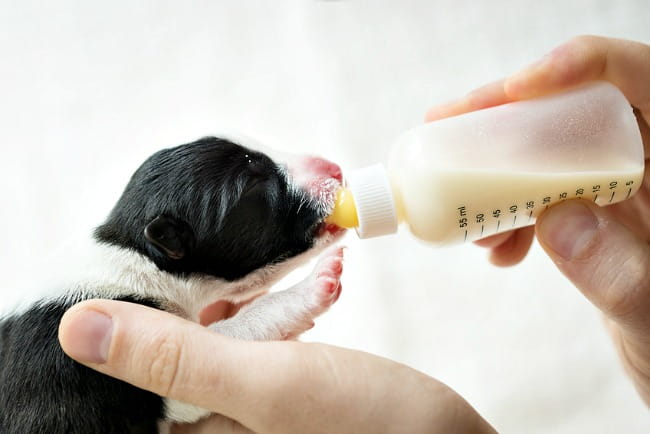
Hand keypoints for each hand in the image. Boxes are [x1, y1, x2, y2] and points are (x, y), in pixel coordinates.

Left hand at [58, 299, 494, 432]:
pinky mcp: (272, 389)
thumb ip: (176, 361)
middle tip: (232, 246)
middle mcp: (205, 425)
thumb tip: (77, 328)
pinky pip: (256, 338)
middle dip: (204, 290)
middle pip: (173, 344)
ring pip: (219, 334)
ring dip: (251, 291)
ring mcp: (240, 408)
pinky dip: (279, 308)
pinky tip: (312, 284)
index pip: (128, 367)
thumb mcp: (266, 387)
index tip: (155, 257)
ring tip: (289, 258)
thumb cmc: (367, 428)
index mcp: (188, 433)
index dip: (134, 307)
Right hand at [426, 35, 649, 403]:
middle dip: (508, 118)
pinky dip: (508, 214)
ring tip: (473, 222)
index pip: (643, 81)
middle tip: (447, 128)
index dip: (580, 67)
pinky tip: (499, 251)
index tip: (515, 90)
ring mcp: (620, 188)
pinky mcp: (593, 213)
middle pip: (578, 107)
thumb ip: (619, 272)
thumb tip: (555, 218)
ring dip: (497, 174)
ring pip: (550, 148)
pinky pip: (541, 191)